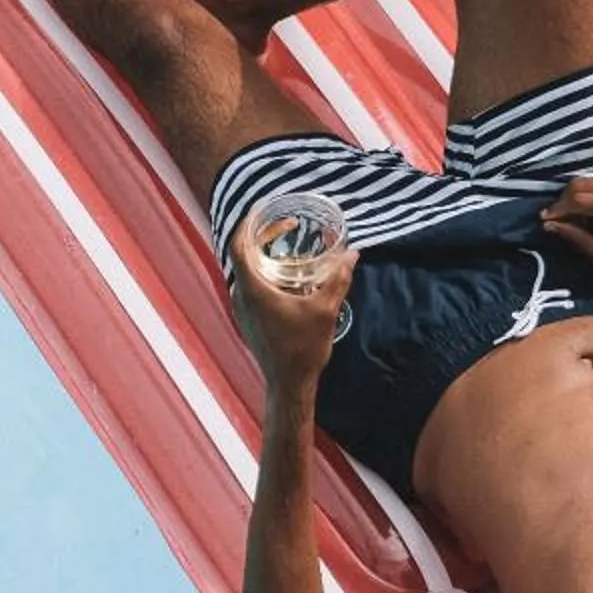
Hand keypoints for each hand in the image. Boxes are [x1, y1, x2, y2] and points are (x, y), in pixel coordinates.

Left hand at [228, 216, 357, 388]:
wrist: (288, 384)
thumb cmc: (303, 348)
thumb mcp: (325, 309)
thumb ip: (338, 279)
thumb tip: (353, 254)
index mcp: (253, 289)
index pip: (239, 245)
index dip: (248, 222)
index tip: (263, 208)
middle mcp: (240, 296)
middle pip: (243, 255)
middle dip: (262, 235)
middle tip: (286, 225)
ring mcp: (241, 309)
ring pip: (247, 271)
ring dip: (265, 255)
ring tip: (288, 245)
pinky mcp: (248, 318)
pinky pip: (251, 285)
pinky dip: (265, 273)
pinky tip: (288, 276)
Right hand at [542, 175, 592, 278]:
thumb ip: (575, 237)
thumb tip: (549, 225)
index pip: (579, 200)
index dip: (558, 209)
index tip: (545, 220)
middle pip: (579, 185)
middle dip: (563, 202)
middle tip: (556, 220)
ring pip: (585, 181)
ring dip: (573, 197)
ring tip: (572, 219)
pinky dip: (584, 194)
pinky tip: (585, 212)